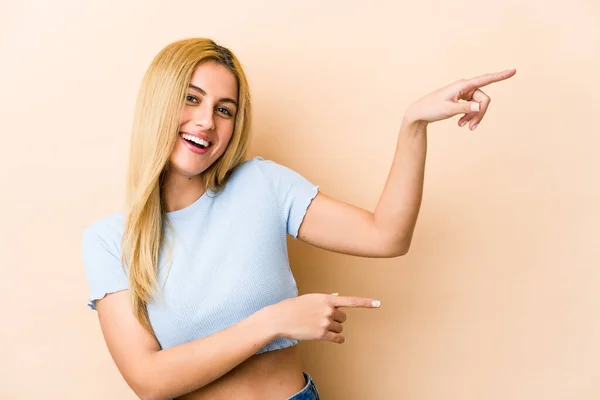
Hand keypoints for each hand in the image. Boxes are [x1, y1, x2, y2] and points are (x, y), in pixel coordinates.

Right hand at [264, 293, 380, 343]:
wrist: (281, 318)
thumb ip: (326, 299)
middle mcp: (328, 310)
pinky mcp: (321, 334)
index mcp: (327, 299)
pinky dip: (337, 339)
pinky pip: (337, 338)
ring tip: (318, 326)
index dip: (366, 303)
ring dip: (333, 329)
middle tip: (322, 319)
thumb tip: (337, 296)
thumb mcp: (311, 298)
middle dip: (336, 319)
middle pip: (343, 318)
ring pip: (339, 329)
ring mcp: (325, 322)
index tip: (378, 303)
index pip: (350, 301)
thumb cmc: (294, 307)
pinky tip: (335, 339)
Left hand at [404, 68, 516, 129]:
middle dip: (480, 113)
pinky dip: (469, 116)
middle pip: (483, 99)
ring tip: (464, 127)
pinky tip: (462, 124)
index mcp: (462, 85)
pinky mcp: (461, 100)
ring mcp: (463, 93)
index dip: (500, 76)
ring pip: (478, 105)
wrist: (419, 113)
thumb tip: (480, 106)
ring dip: (474, 117)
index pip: (485, 79)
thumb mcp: (448, 110)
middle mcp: (464, 87)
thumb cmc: (431, 109)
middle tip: (471, 128)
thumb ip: (465, 108)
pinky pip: (472, 107)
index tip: (514, 70)